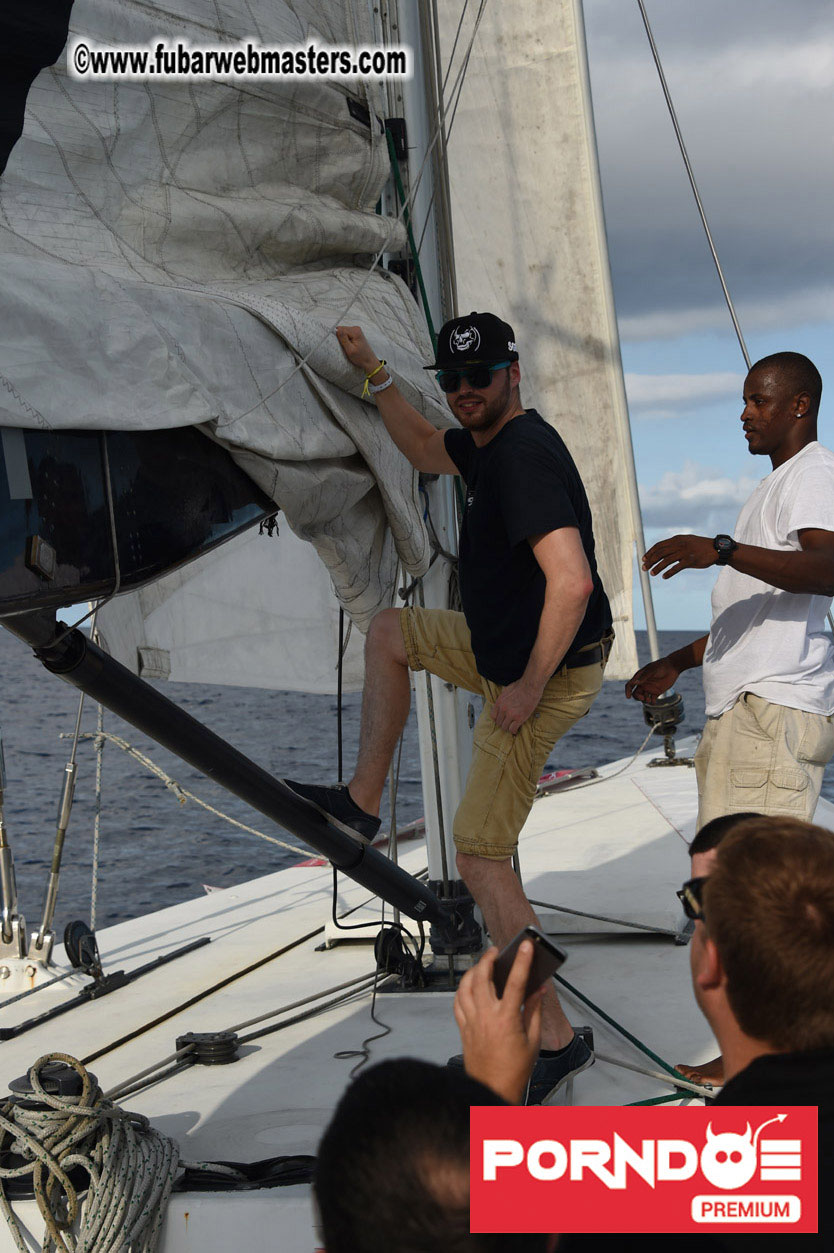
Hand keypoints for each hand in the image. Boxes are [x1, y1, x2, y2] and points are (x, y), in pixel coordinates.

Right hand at [335, 324, 379, 374]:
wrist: (369, 361)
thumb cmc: (360, 357)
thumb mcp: (350, 350)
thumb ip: (343, 339)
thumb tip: (336, 330)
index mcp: (355, 331)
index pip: (340, 329)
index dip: (337, 337)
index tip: (340, 344)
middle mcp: (356, 329)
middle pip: (341, 329)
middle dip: (340, 338)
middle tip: (344, 347)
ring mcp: (356, 331)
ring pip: (343, 332)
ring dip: (342, 339)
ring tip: (347, 347)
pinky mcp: (356, 334)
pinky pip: (346, 334)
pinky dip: (345, 340)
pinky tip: (348, 346)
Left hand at [453, 943, 542, 1103]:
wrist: (492, 1090)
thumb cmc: (514, 1070)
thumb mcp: (533, 1040)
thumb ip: (534, 1011)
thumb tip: (539, 990)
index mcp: (507, 1019)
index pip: (516, 982)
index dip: (523, 961)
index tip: (527, 946)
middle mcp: (486, 1017)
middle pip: (483, 977)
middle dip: (488, 959)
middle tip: (496, 951)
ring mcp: (472, 1021)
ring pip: (466, 987)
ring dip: (473, 971)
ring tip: (481, 964)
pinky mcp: (463, 1028)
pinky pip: (457, 1002)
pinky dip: (462, 989)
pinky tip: (468, 986)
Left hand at [490, 679, 541, 734]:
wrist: (530, 686)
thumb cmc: (521, 686)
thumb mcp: (506, 690)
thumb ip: (503, 698)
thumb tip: (502, 702)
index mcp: (499, 702)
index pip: (493, 716)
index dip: (497, 718)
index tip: (501, 719)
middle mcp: (503, 709)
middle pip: (499, 722)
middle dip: (503, 723)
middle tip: (508, 723)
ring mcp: (511, 714)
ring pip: (505, 727)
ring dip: (508, 727)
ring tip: (512, 726)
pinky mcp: (520, 718)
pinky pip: (513, 729)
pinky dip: (514, 730)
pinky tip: (516, 729)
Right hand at [625, 655, 679, 702]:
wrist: (672, 667)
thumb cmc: (661, 666)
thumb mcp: (652, 670)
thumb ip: (644, 677)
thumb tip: (635, 683)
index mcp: (639, 677)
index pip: (630, 685)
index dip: (627, 691)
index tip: (628, 697)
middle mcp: (643, 684)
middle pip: (636, 694)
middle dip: (638, 697)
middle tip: (643, 698)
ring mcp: (650, 689)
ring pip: (643, 698)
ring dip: (645, 700)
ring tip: (650, 699)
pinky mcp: (656, 692)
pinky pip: (652, 700)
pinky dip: (652, 702)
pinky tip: (654, 701)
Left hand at [642, 534, 716, 578]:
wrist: (716, 549)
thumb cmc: (700, 546)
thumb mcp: (686, 541)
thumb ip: (675, 544)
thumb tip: (662, 551)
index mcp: (677, 539)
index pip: (659, 545)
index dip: (650, 552)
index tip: (644, 559)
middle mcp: (679, 544)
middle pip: (660, 553)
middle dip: (650, 561)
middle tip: (644, 568)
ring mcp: (685, 552)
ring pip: (666, 561)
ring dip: (657, 568)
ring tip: (652, 574)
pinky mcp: (690, 560)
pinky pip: (676, 568)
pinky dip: (669, 573)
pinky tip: (664, 577)